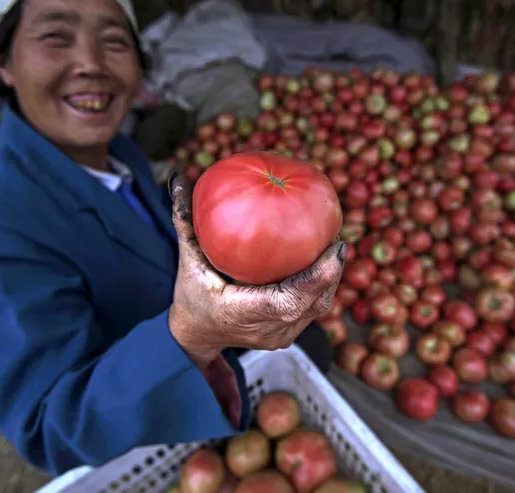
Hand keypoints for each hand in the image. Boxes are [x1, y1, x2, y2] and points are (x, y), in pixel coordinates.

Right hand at [166, 173, 347, 369]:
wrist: (195, 335)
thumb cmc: (190, 296)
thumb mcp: (186, 259)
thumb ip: (185, 221)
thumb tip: (178, 178)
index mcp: (244, 312)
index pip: (291, 299)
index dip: (321, 275)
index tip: (336, 245)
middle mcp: (268, 329)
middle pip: (315, 302)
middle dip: (333, 269)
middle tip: (337, 235)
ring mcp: (280, 337)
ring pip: (318, 307)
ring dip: (331, 277)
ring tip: (335, 246)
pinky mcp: (286, 337)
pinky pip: (311, 310)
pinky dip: (321, 285)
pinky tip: (325, 260)